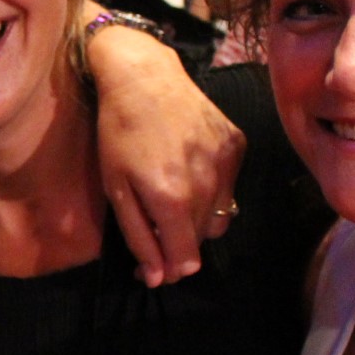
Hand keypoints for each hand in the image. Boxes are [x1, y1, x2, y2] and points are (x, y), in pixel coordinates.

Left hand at [87, 25, 244, 286]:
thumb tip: (157, 278)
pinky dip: (211, 189)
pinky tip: (188, 168)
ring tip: (170, 191)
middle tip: (154, 221)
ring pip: (219, 216)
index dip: (169, 268)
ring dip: (196, 217)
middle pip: (201, 240)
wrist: (144, 76)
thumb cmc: (118, 132)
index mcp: (172, 199)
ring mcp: (227, 163)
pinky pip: (229, 186)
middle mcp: (207, 185)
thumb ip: (140, 237)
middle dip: (178, 242)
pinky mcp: (237, 144)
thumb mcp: (116, 189)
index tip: (152, 264)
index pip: (186, 260)